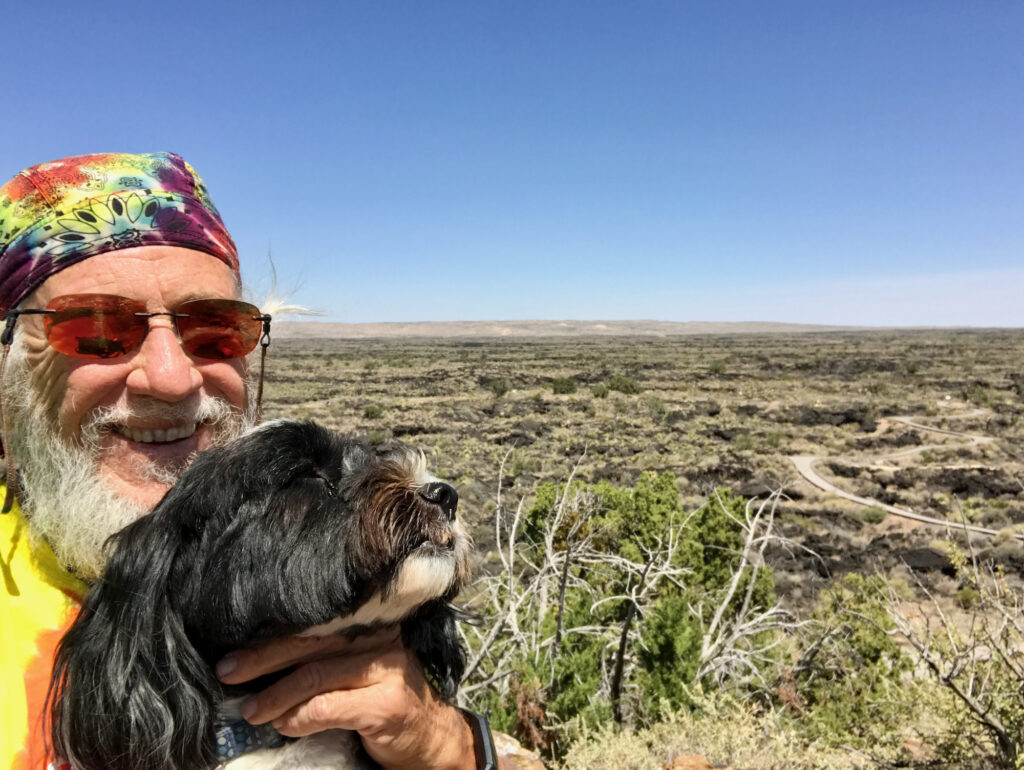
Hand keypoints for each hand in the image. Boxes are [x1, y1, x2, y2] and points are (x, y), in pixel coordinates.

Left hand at [216, 626, 475, 768]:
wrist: (432, 739)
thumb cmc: (384, 702)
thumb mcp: (356, 672)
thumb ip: (322, 661)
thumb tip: (260, 663)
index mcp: (369, 624)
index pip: (314, 623)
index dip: (271, 635)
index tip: (234, 648)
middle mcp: (379, 638)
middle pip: (311, 642)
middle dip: (263, 658)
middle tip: (228, 672)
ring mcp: (386, 670)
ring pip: (316, 674)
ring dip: (275, 694)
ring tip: (250, 710)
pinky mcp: (387, 704)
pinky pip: (329, 707)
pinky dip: (299, 717)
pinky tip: (284, 725)